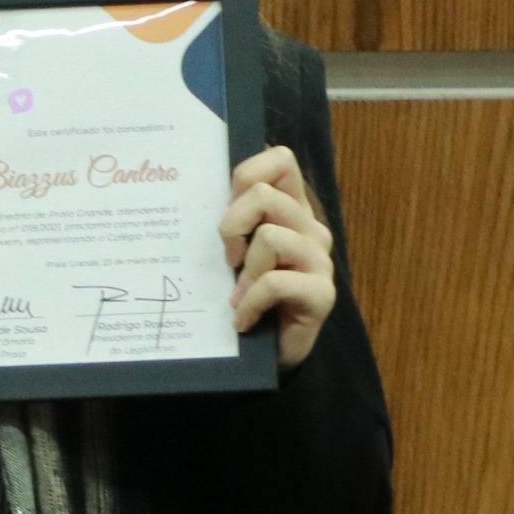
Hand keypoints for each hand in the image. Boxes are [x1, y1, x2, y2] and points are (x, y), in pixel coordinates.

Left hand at [221, 146, 336, 372]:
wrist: (266, 353)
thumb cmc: (244, 296)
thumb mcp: (232, 251)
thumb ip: (230, 219)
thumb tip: (192, 183)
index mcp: (290, 209)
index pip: (280, 160)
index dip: (248, 173)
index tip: (225, 207)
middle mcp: (310, 229)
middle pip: (264, 195)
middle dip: (232, 225)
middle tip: (228, 258)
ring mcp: (319, 261)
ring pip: (269, 237)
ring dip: (245, 270)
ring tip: (238, 294)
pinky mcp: (321, 294)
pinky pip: (276, 282)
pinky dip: (251, 301)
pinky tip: (242, 318)